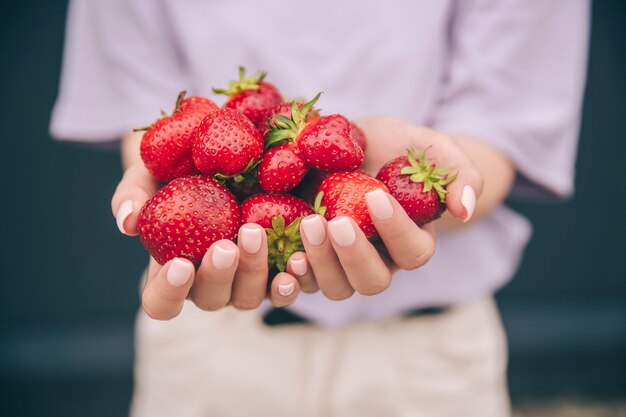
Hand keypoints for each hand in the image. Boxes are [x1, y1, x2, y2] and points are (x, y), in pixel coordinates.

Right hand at [111, 161, 301, 319]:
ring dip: (254, 273)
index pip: (161, 302)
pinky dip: (293, 277)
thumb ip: (132, 194)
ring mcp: (245, 278)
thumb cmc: (174, 166)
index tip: (178, 264)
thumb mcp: (148, 171)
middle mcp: (209, 281)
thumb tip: (127, 222)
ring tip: (256, 234)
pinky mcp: (278, 266)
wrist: (219, 149)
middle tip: (225, 246)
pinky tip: (297, 257)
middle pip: (211, 299)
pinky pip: (286, 285)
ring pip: (249, 297)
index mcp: (172, 270)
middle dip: (218, 276)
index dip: (168, 292)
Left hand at [287, 116, 483, 299]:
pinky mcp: (310, 256)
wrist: (355, 145)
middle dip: (354, 256)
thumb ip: (460, 175)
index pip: (412, 252)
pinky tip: (284, 252)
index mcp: (412, 242)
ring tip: (309, 224)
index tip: (376, 196)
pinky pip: (301, 281)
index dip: (396, 231)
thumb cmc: (399, 147)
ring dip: (321, 263)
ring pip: (335, 287)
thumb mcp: (434, 149)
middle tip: (337, 222)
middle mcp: (378, 261)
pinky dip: (292, 274)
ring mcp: (341, 264)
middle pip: (372, 282)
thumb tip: (464, 210)